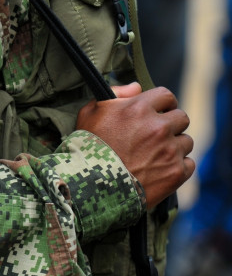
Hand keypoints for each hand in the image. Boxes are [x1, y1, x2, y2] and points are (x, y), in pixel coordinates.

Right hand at [76, 83, 194, 208]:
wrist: (90, 187)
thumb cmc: (85, 149)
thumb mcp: (89, 114)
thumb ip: (114, 94)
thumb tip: (137, 87)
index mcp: (139, 109)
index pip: (166, 96)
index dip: (162, 104)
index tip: (158, 112)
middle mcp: (158, 127)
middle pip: (181, 118)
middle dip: (170, 125)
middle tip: (155, 137)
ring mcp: (169, 151)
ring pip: (186, 142)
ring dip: (174, 147)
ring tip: (154, 157)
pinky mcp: (176, 173)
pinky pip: (189, 164)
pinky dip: (178, 167)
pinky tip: (159, 171)